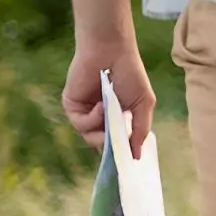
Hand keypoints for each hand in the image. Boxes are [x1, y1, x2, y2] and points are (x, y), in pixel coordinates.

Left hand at [63, 40, 154, 160]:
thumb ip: (141, 130)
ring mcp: (85, 113)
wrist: (111, 51)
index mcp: (117, 116)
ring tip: (111, 114)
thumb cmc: (131, 73)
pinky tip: (101, 105)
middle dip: (111, 147)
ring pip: (90, 137)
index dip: (120, 153)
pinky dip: (92, 118)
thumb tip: (137, 155)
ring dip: (102, 130)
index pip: (116, 142)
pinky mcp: (72, 107)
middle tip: (118, 146)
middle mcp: (100, 117)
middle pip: (102, 144)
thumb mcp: (143, 103)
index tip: (126, 163)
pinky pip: (81, 124)